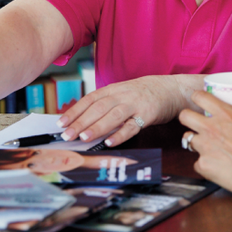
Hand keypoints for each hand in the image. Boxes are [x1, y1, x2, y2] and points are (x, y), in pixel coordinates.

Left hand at [57, 75, 185, 146]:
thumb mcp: (122, 93)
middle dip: (81, 121)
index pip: (89, 99)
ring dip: (97, 127)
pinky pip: (132, 126)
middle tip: (67, 134)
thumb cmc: (142, 94)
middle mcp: (122, 95)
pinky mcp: (147, 115)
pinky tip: (110, 142)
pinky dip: (120, 134)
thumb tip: (82, 121)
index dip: (74, 111)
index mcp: (113, 89)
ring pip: (113, 115)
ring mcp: (135, 104)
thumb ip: (105, 105)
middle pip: (98, 108)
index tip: (60, 123)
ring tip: (84, 138)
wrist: (170, 89)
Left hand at [178, 67, 231, 200]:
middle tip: (200, 124)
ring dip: (197, 142)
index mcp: (225, 114)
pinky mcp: (204, 166)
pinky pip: (197, 163)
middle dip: (189, 119)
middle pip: (184, 116)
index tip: (203, 101)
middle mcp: (211, 128)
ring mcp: (205, 147)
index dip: (198, 98)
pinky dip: (205, 164)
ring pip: (188, 140)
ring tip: (210, 146)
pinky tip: (217, 165)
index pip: (199, 96)